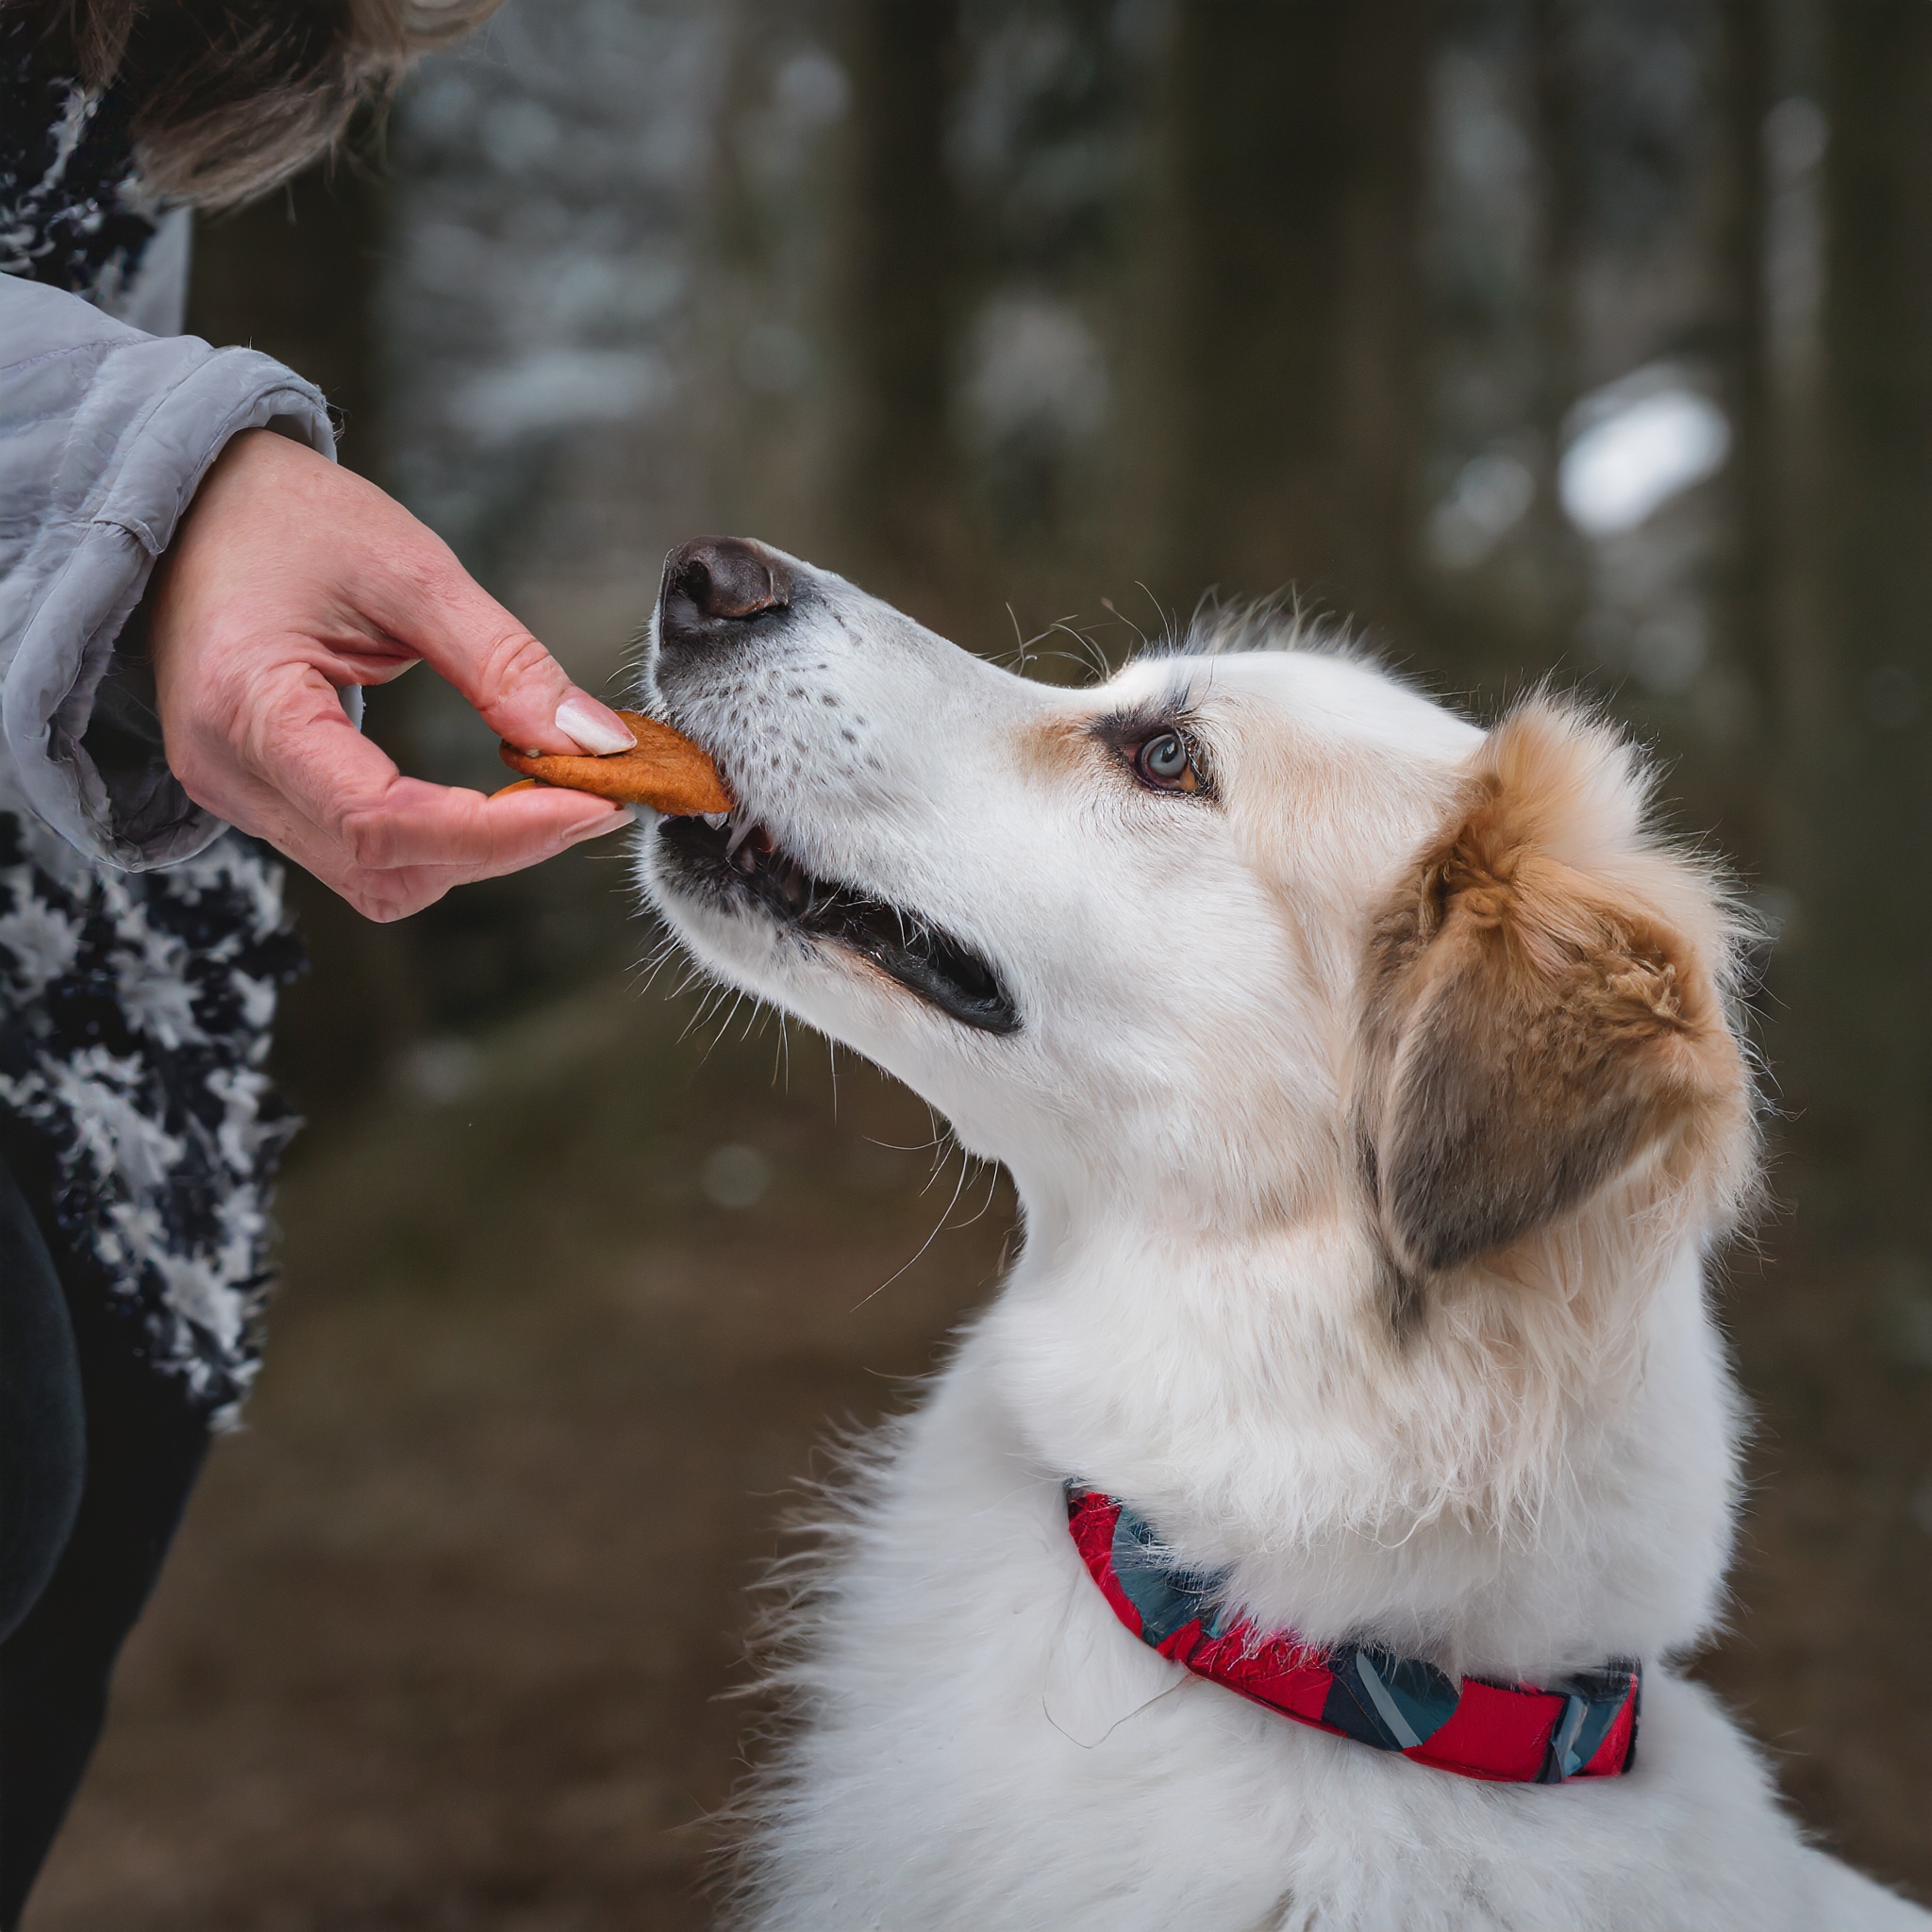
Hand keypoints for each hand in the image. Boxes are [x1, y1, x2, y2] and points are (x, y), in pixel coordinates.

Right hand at [149, 429, 630, 920]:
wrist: (188, 501)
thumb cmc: (277, 514)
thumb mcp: (405, 565)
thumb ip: (503, 661)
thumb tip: (594, 742)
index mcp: (246, 709)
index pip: (383, 821)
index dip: (500, 831)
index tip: (592, 803)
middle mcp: (230, 776)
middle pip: (387, 869)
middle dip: (501, 846)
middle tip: (593, 795)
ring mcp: (241, 796)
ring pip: (380, 878)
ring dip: (476, 851)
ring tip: (553, 793)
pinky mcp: (265, 798)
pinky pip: (365, 853)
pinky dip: (442, 838)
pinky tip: (496, 797)